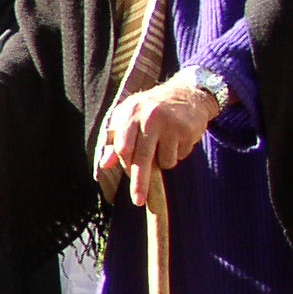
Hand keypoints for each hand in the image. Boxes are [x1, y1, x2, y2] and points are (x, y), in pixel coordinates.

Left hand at [99, 81, 219, 206]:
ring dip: (164, 160)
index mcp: (131, 113)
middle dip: (140, 183)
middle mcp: (150, 117)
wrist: (188, 92)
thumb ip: (115, 140)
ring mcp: (171, 123)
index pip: (123, 147)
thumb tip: (103, 164)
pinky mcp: (188, 130)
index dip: (125, 164)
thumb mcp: (129, 117)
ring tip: (165, 141)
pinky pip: (180, 156)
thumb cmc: (151, 108)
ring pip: (165, 161)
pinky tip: (178, 137)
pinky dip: (178, 153)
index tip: (127, 177)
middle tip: (138, 201)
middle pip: (142, 158)